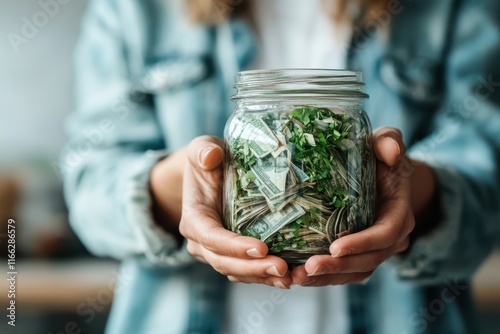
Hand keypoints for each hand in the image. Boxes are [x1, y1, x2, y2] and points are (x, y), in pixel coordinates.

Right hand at [179, 136, 292, 288]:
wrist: (207, 174)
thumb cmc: (207, 160)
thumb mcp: (201, 148)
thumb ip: (203, 150)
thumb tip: (211, 156)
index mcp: (194, 217)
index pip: (211, 237)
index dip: (234, 246)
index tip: (261, 248)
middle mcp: (201, 240)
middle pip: (224, 262)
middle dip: (252, 268)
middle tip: (282, 268)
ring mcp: (215, 251)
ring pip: (235, 272)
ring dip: (261, 277)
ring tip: (288, 277)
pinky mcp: (231, 255)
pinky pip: (245, 271)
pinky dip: (263, 276)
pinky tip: (286, 277)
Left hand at [292, 127, 418, 285]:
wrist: (382, 173)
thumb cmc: (380, 155)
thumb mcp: (386, 141)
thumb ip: (389, 141)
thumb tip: (390, 150)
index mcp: (399, 213)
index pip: (385, 234)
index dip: (362, 243)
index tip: (334, 247)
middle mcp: (391, 238)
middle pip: (368, 261)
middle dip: (338, 267)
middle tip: (307, 268)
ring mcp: (375, 250)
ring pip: (355, 273)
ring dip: (327, 278)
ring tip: (297, 277)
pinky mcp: (359, 254)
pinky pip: (345, 273)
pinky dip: (324, 277)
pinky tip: (298, 276)